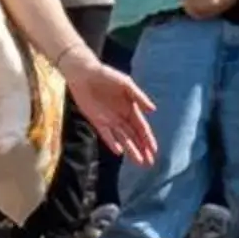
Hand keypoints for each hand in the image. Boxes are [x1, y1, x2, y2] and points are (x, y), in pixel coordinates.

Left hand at [66, 53, 159, 167]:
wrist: (84, 74)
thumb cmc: (106, 75)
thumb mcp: (125, 84)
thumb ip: (139, 97)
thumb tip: (153, 110)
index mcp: (131, 108)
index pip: (142, 127)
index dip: (148, 139)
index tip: (154, 151)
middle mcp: (122, 116)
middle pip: (134, 136)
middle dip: (143, 149)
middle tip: (149, 163)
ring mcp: (110, 120)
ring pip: (123, 139)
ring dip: (131, 150)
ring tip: (139, 162)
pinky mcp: (97, 121)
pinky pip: (107, 135)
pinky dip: (112, 143)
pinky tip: (119, 152)